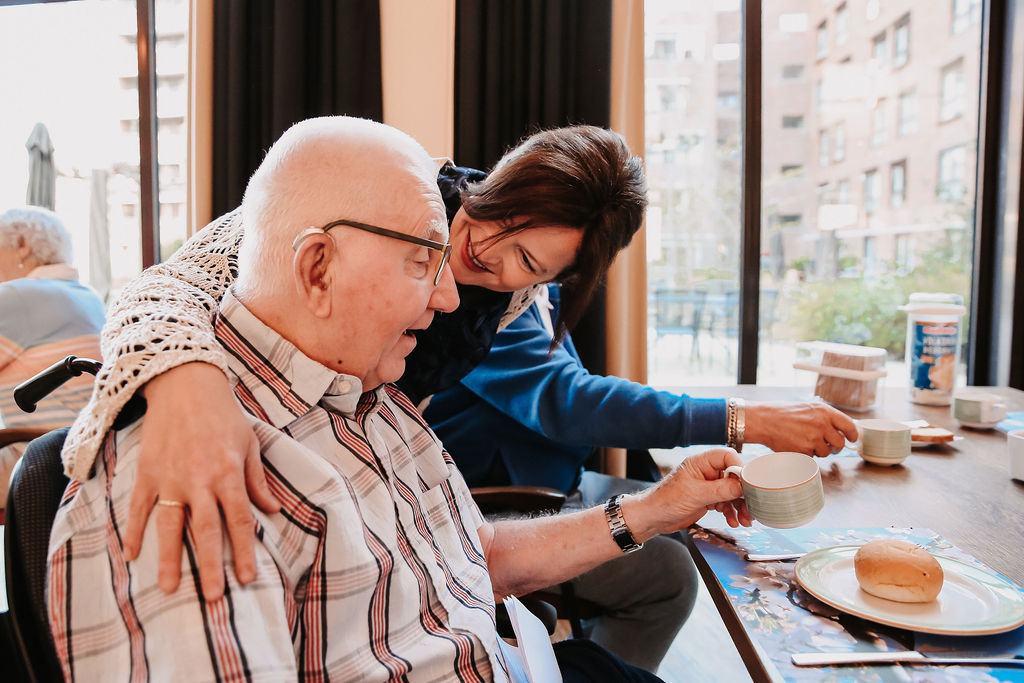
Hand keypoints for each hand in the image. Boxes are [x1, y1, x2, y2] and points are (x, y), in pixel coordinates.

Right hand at [121, 362, 279, 599]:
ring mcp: (170, 478)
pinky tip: (132, 555)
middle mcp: (199, 480)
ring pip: (170, 526)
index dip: (243, 551)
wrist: (184, 385)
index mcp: (228, 473)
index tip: (246, 578)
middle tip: (212, 598)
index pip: (239, 520)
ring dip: (170, 559)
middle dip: (210, 566)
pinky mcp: (148, 472)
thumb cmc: (223, 414)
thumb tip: (272, 510)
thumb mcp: (250, 443)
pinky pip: (138, 507)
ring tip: (170, 589)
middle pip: (207, 530)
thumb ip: (257, 480)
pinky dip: (133, 531)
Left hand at [626, 447, 751, 536]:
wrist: (653, 518)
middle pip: (734, 476)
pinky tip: (733, 521)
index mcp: (701, 462)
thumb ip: (721, 490)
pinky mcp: (708, 498)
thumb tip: (743, 486)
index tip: (747, 485)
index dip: (740, 469)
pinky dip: (732, 512)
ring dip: (740, 506)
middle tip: (751, 508)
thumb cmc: (666, 501)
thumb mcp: (696, 495)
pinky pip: (726, 502)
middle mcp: (706, 471)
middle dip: (744, 494)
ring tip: (745, 520)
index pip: (728, 456)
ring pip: (732, 492)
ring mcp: (708, 486)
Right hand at [745, 401, 857, 456]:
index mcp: (824, 411)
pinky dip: (806, 454)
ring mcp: (813, 439)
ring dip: (818, 450)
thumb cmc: (783, 413)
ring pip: (826, 452)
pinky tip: (796, 444)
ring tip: (805, 441)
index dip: (853, 435)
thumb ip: (825, 417)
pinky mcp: (804, 450)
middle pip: (839, 443)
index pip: (849, 426)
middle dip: (835, 447)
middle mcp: (821, 424)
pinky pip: (812, 457)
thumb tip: (840, 429)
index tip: (851, 439)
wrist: (764, 420)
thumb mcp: (808, 408)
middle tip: (827, 445)